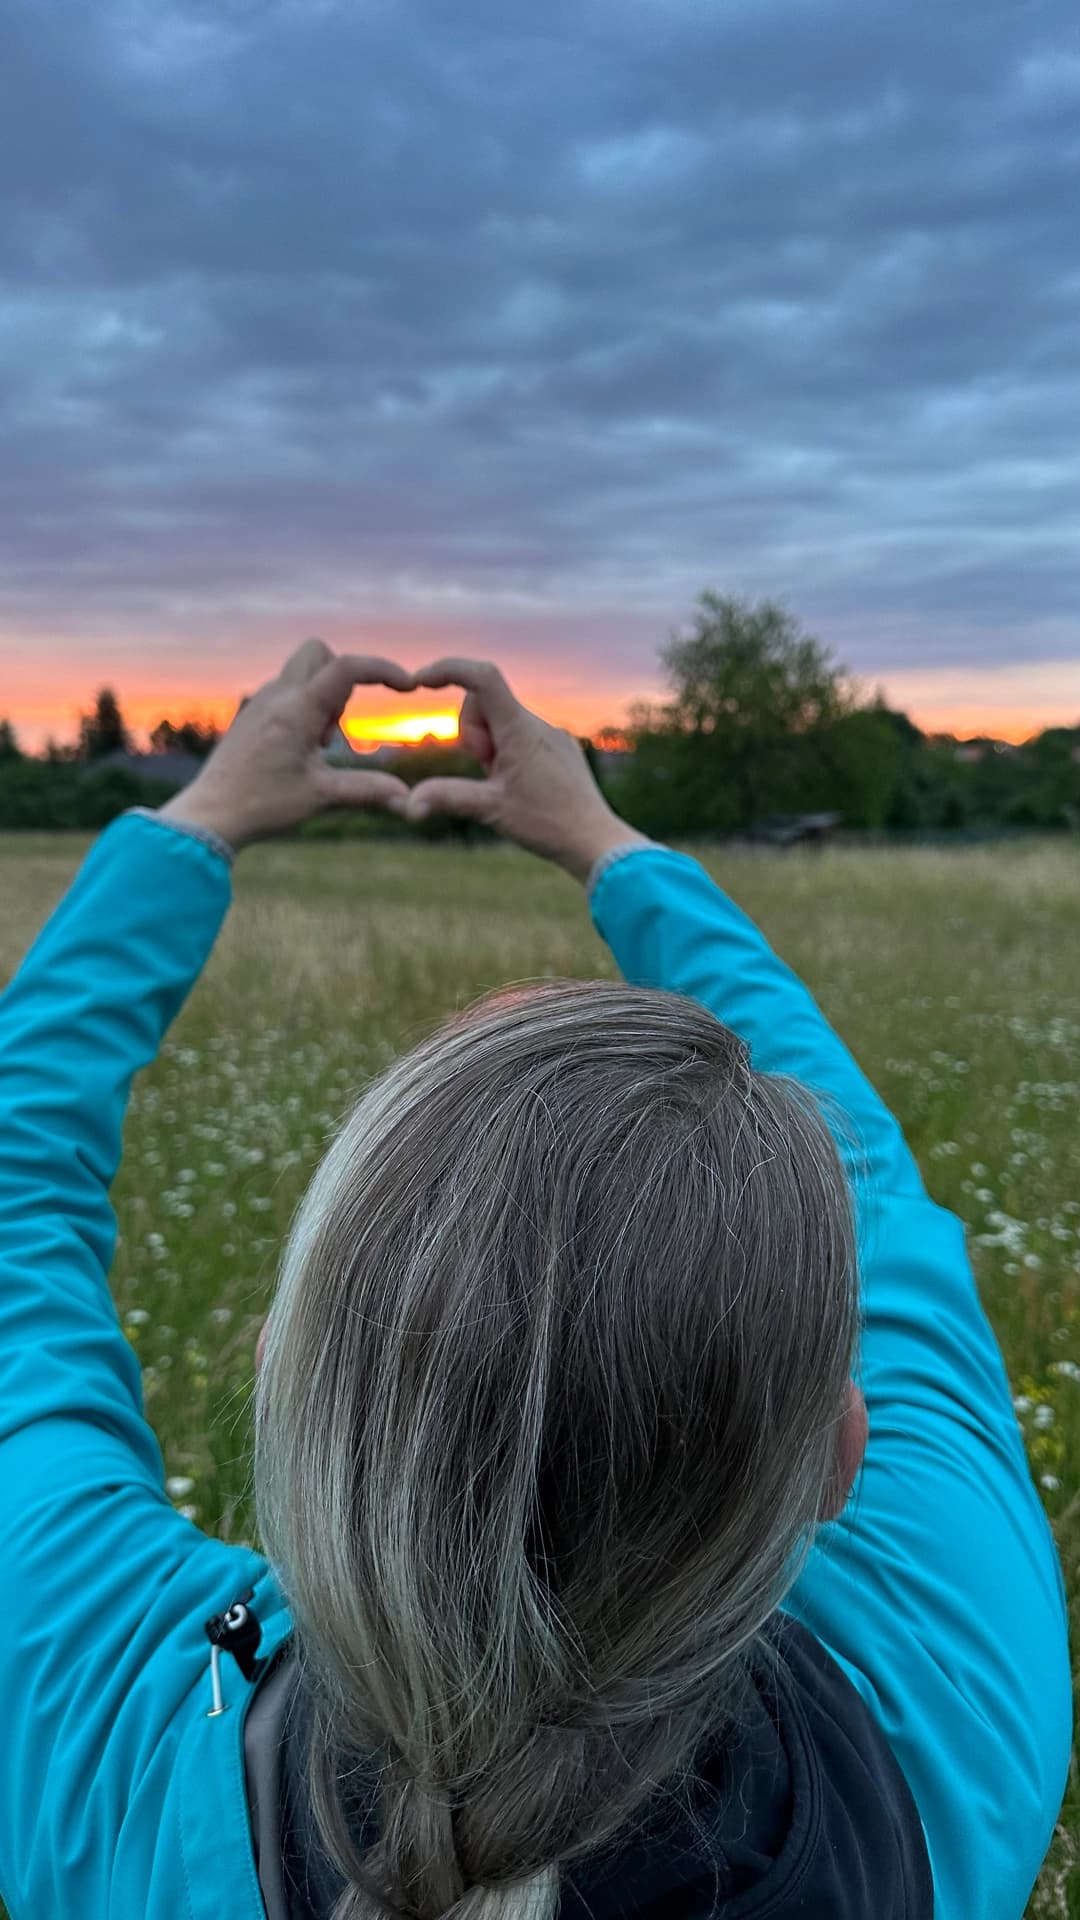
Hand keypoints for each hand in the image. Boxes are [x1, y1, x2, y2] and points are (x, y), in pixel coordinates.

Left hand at [158, 639, 415, 850]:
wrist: (210, 816)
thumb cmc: (262, 805)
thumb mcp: (321, 796)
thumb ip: (366, 790)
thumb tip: (406, 799)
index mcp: (297, 709)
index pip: (347, 667)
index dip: (382, 669)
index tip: (406, 686)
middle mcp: (277, 696)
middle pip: (319, 652)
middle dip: (343, 676)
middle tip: (340, 723)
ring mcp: (260, 703)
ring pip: (302, 674)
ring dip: (323, 698)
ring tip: (320, 747)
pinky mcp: (251, 717)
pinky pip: (286, 693)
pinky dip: (304, 709)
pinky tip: (300, 751)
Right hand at [401, 657, 650, 880]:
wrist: (595, 841)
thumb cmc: (547, 825)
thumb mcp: (490, 810)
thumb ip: (446, 797)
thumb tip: (407, 805)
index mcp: (519, 729)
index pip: (481, 677)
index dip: (447, 670)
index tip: (421, 681)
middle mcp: (537, 723)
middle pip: (483, 703)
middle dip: (471, 732)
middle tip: (487, 770)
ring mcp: (551, 734)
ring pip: (501, 720)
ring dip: (490, 745)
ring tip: (504, 782)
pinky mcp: (559, 748)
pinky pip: (521, 734)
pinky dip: (507, 750)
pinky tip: (521, 784)